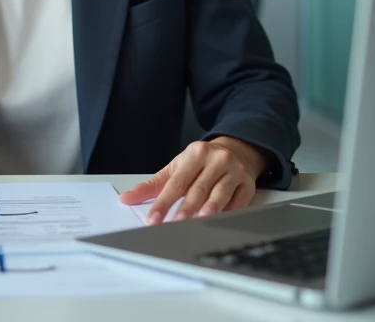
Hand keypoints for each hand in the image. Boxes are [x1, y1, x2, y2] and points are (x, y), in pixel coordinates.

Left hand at [119, 137, 266, 224]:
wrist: (236, 150)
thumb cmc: (202, 162)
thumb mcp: (177, 167)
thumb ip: (152, 185)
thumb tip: (126, 199)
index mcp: (195, 154)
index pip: (176, 182)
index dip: (164, 202)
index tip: (153, 219)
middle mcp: (216, 160)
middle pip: (198, 188)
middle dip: (186, 208)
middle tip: (175, 224)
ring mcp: (234, 171)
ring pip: (220, 193)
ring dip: (209, 209)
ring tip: (199, 221)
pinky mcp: (248, 184)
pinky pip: (238, 201)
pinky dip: (229, 212)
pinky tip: (220, 221)